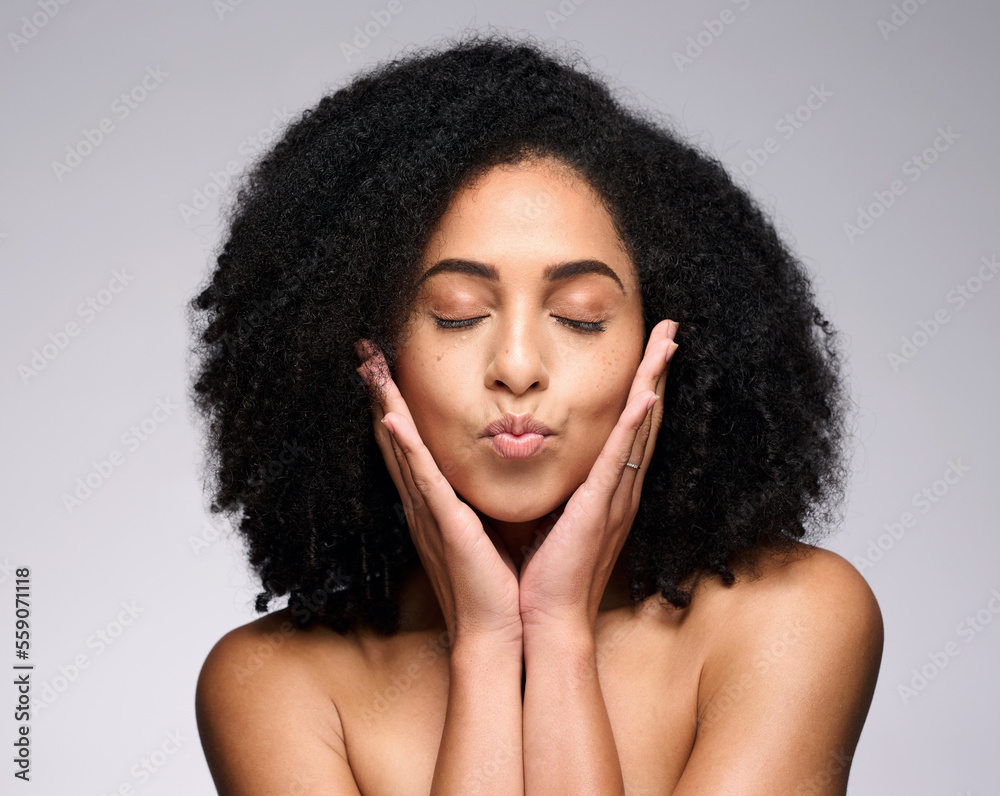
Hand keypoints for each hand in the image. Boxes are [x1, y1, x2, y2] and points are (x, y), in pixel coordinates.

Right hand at [354, 339, 522, 646]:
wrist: (498, 631)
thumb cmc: (496, 586)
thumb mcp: (486, 531)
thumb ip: (478, 502)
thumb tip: (487, 478)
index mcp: (435, 504)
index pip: (410, 445)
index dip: (395, 405)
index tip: (388, 368)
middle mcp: (424, 504)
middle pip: (395, 438)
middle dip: (381, 393)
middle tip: (366, 352)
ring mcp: (430, 513)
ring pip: (402, 448)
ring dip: (385, 405)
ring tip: (371, 367)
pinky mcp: (446, 525)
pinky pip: (423, 480)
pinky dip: (406, 448)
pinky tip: (393, 418)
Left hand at [517, 319, 678, 634]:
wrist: (546, 621)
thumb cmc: (545, 576)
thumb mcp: (551, 520)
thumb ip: (557, 491)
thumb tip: (543, 464)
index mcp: (608, 491)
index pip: (630, 428)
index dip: (641, 386)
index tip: (648, 350)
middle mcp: (620, 489)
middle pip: (645, 417)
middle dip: (657, 370)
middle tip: (671, 329)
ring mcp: (614, 498)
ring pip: (640, 427)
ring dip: (654, 382)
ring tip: (668, 342)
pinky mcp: (599, 509)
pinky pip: (621, 458)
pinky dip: (634, 424)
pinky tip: (646, 393)